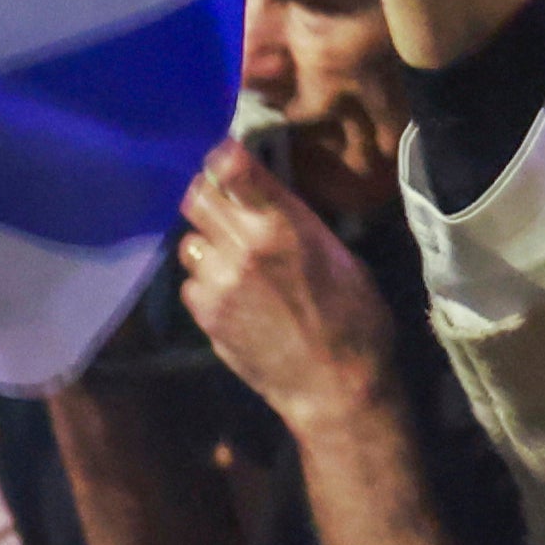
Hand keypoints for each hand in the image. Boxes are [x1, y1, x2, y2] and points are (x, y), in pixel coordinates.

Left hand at [180, 137, 395, 438]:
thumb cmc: (355, 318)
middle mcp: (243, 245)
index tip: (225, 158)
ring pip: (189, 242)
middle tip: (223, 207)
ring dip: (206, 244)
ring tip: (230, 259)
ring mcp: (219, 282)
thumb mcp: (338, 255)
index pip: (232, 168)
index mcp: (284, 224)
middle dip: (208, 197)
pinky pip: (191, 284)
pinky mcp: (206, 316)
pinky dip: (206, 283)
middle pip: (195, 198)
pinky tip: (231, 295)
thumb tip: (268, 203)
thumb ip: (295, 223)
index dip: (222, 157)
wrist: (335, 386)